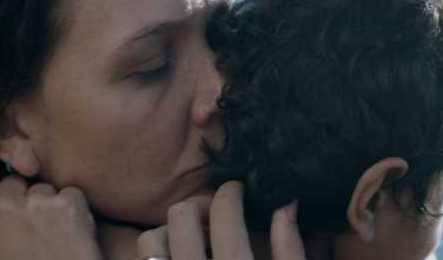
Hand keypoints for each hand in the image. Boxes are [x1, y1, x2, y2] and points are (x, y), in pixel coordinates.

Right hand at [0, 175, 103, 259]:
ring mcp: (37, 203)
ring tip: (55, 236)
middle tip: (37, 226)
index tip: (11, 197)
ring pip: (46, 188)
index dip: (1, 187)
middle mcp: (5, 208)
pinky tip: (73, 233)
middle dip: (26, 197)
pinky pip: (72, 194)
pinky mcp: (67, 204)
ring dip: (52, 205)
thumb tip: (2, 201)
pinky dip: (77, 209)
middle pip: (15, 182)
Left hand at [138, 181, 304, 259]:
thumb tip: (288, 202)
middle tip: (211, 213)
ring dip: (170, 232)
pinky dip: (155, 253)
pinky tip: (174, 256)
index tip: (236, 190)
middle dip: (199, 206)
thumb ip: (290, 246)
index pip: (225, 209)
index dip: (232, 191)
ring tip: (189, 238)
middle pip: (183, 215)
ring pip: (152, 240)